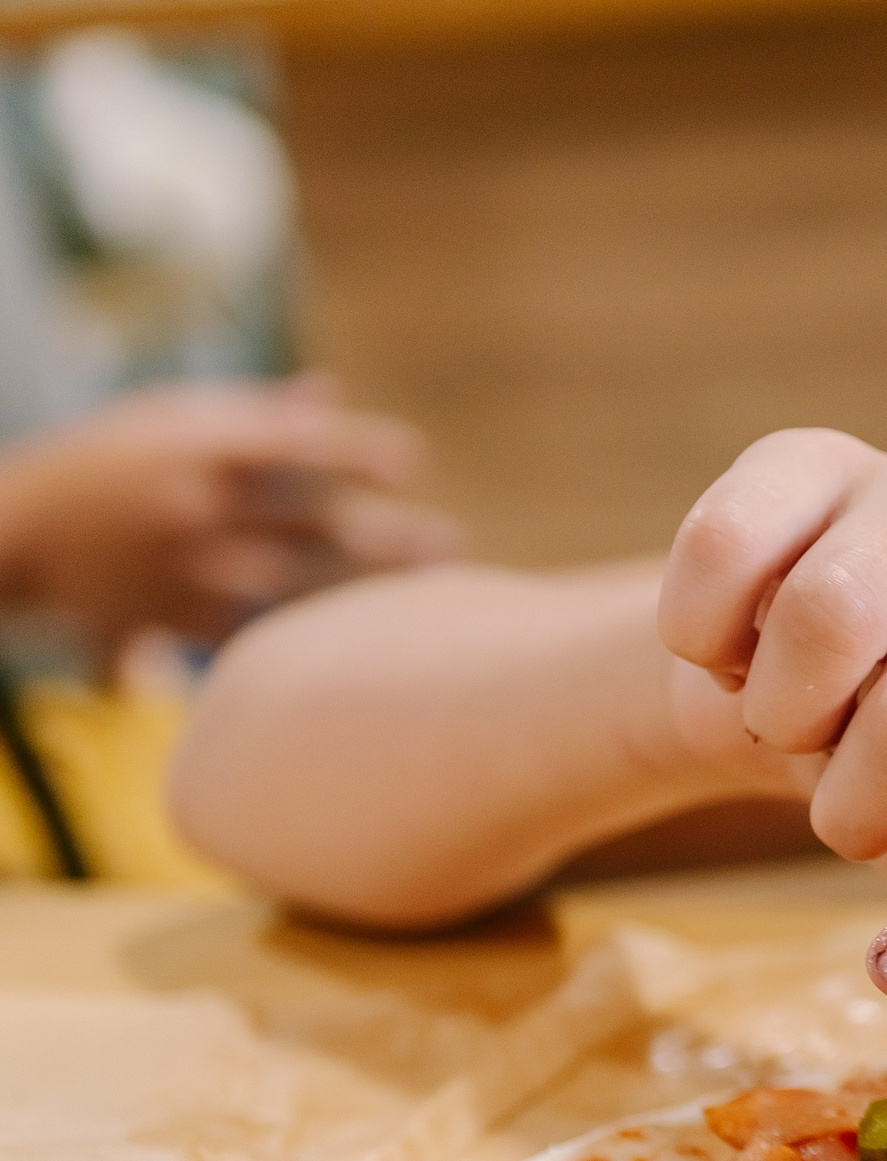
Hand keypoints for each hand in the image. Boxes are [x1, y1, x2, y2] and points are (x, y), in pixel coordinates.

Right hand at [0, 376, 461, 654]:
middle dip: (387, 537)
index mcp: (196, 444)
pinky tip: (355, 644)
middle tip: (449, 545)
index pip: (294, 443)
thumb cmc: (108, 461)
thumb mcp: (167, 420)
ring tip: (425, 595)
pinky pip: (247, 630)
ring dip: (360, 591)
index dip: (356, 451)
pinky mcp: (168, 614)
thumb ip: (253, 414)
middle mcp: (195, 503)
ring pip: (290, 584)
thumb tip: (331, 397)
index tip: (410, 462)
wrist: (14, 530)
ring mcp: (182, 563)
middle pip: (309, 522)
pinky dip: (298, 635)